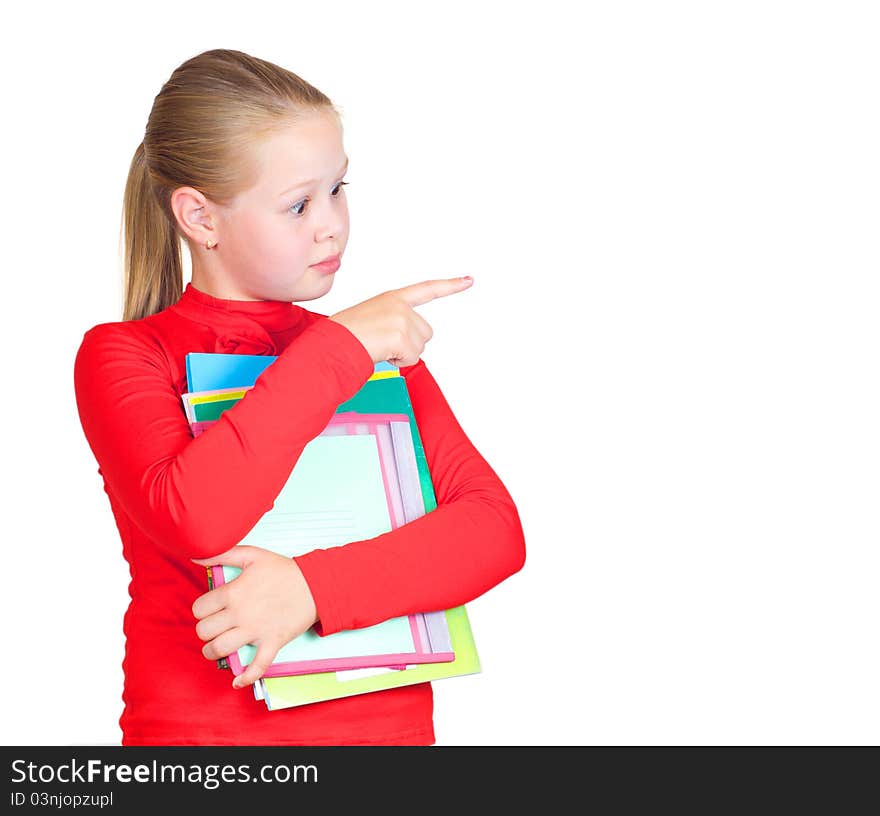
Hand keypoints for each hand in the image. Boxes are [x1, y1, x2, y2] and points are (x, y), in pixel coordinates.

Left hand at [190, 545, 317, 688]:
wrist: (315, 584)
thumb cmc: (283, 569)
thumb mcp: (252, 554)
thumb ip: (222, 553)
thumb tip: (196, 556)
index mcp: (233, 592)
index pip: (199, 609)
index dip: (201, 610)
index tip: (210, 609)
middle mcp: (240, 614)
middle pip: (204, 631)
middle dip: (206, 630)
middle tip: (215, 625)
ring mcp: (256, 631)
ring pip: (220, 650)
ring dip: (213, 652)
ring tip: (218, 647)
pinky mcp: (272, 643)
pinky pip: (257, 666)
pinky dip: (246, 677)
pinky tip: (237, 681)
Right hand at [328, 276, 473, 365]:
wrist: (333, 341)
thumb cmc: (346, 334)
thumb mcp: (372, 318)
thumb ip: (394, 322)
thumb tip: (406, 344)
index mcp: (392, 298)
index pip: (427, 289)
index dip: (450, 285)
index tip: (469, 280)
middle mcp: (400, 306)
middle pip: (425, 332)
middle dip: (409, 344)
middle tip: (383, 343)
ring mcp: (402, 319)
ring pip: (420, 347)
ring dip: (402, 353)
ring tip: (378, 347)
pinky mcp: (402, 335)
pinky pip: (411, 358)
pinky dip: (397, 361)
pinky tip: (380, 352)